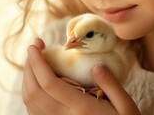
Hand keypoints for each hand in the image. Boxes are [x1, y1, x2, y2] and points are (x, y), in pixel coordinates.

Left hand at [22, 38, 140, 114]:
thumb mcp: (126, 106)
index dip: (37, 63)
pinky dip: (30, 91)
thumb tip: (96, 66)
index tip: (34, 45)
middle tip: (34, 47)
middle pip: (34, 90)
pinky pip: (33, 110)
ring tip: (34, 60)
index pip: (49, 84)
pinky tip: (37, 79)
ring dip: (27, 77)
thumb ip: (111, 85)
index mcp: (82, 109)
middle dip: (29, 65)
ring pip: (30, 102)